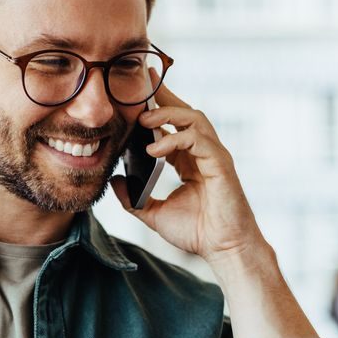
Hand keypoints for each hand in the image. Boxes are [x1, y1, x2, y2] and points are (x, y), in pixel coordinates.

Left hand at [111, 75, 265, 266]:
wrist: (223, 250)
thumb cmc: (197, 232)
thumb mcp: (154, 213)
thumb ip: (133, 198)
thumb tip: (114, 181)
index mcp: (189, 159)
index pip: (174, 124)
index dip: (158, 105)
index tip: (139, 89)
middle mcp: (203, 152)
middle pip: (185, 112)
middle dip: (164, 96)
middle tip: (141, 87)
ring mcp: (214, 156)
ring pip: (194, 119)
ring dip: (168, 114)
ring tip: (144, 121)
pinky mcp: (220, 165)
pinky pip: (199, 140)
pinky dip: (176, 139)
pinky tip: (155, 150)